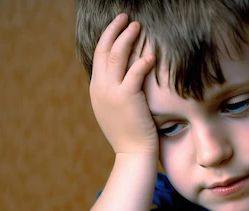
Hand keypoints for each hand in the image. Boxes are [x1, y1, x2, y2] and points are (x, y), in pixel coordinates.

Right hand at [89, 14, 158, 155]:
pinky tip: (151, 55)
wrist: (132, 154)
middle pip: (104, 49)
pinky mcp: (127, 98)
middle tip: (126, 18)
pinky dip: (143, 61)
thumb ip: (116, 90)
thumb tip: (124, 75)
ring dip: (127, 37)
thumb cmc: (130, 133)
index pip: (98, 56)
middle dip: (115, 30)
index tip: (118, 26)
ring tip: (138, 27)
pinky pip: (134, 72)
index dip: (107, 37)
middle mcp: (100, 88)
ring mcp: (111, 93)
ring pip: (117, 55)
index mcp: (96, 89)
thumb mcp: (116, 109)